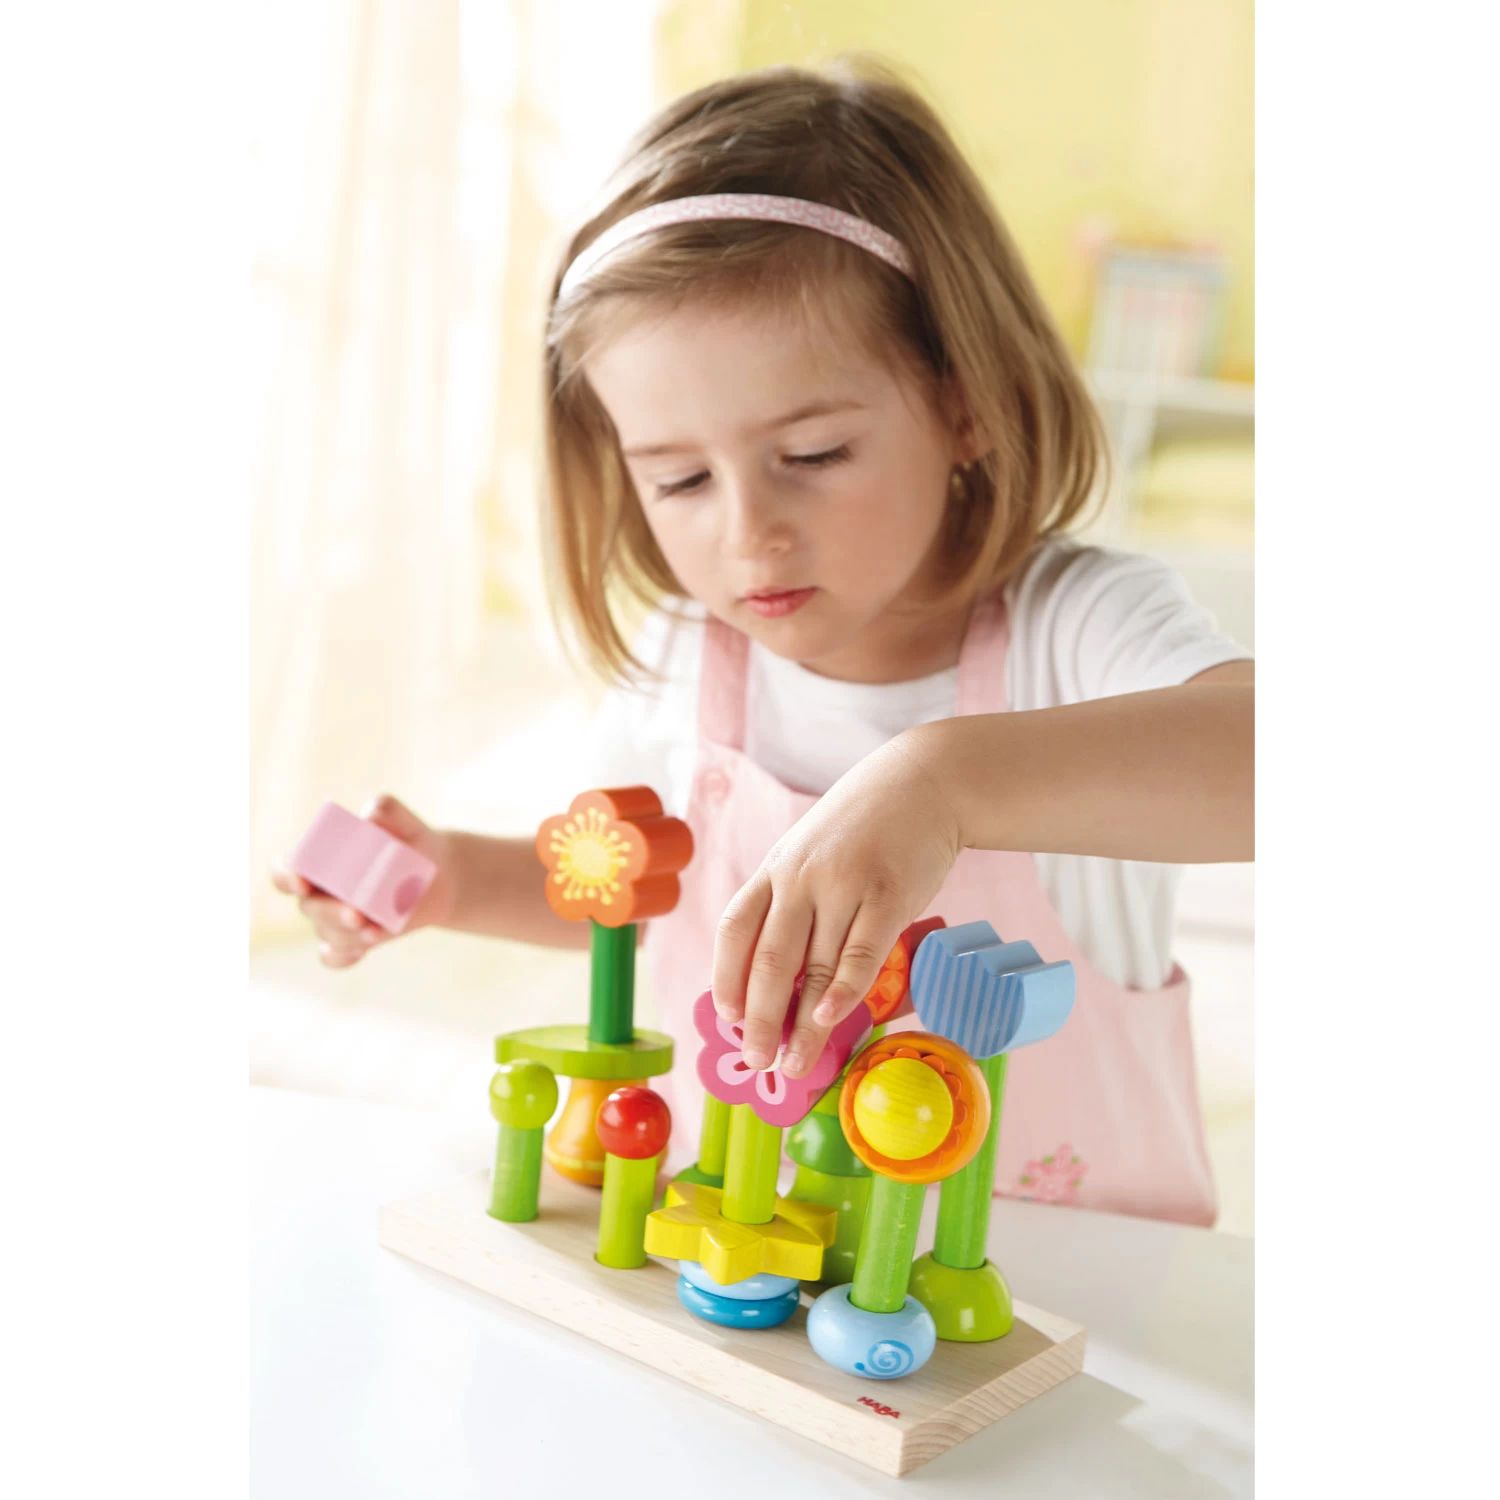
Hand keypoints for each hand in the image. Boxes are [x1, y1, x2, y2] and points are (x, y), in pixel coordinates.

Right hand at [270, 795, 456, 967]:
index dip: (286, 876)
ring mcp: (333, 919)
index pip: (283, 870)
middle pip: (307, 907)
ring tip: (377, 930)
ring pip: (326, 933)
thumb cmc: (409, 840)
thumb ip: (384, 809)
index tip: (302, 881)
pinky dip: (344, 957)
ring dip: (347, 936)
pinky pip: (335, 957)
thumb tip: (368, 817)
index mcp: (318, 859)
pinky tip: (363, 948)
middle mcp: (318, 892)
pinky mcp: (353, 941)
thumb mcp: (404, 820)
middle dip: (329, 912)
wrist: (438, 874)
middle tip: (356, 913)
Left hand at [711, 731, 962, 1079]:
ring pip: (814, 969)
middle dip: (759, 1020)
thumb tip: (779, 974)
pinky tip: (830, 1021)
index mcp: (777, 868)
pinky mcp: (889, 896)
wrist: (923, 782)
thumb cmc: (865, 827)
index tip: (726, 1018)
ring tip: (796, 1064)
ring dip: (802, 1026)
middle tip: (758, 1061)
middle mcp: (802, 877)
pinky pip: (860, 955)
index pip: (737, 928)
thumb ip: (793, 899)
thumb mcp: (812, 851)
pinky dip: (842, 992)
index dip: (726, 976)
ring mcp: (844, 885)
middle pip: (769, 960)